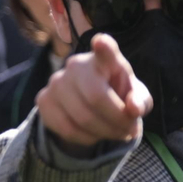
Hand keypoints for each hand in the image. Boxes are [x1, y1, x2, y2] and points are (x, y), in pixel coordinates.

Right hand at [36, 33, 151, 153]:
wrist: (88, 104)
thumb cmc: (118, 94)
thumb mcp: (136, 96)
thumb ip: (140, 100)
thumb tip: (133, 109)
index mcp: (103, 59)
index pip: (104, 51)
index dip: (103, 47)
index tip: (102, 42)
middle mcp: (75, 65)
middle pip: (96, 98)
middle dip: (118, 121)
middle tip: (130, 130)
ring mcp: (55, 82)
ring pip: (82, 118)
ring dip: (105, 133)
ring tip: (116, 133)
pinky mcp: (42, 100)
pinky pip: (66, 128)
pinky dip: (86, 138)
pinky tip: (93, 133)